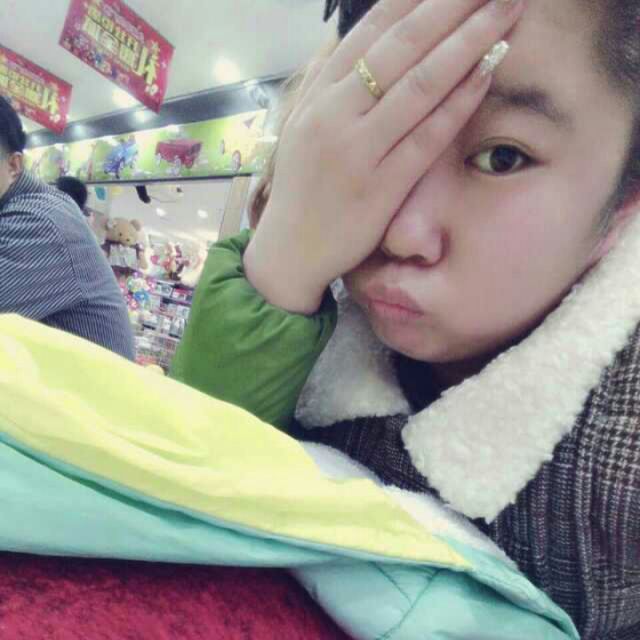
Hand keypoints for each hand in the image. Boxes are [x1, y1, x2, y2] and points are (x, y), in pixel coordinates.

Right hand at [245, 0, 524, 313]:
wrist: (289, 250)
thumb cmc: (301, 187)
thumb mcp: (299, 126)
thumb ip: (320, 80)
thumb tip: (339, 37)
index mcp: (319, 96)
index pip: (372, 30)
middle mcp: (335, 114)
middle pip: (403, 46)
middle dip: (453, 6)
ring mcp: (358, 150)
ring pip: (419, 85)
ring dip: (469, 43)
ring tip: (507, 11)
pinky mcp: (380, 187)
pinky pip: (426, 138)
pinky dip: (458, 103)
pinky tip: (487, 73)